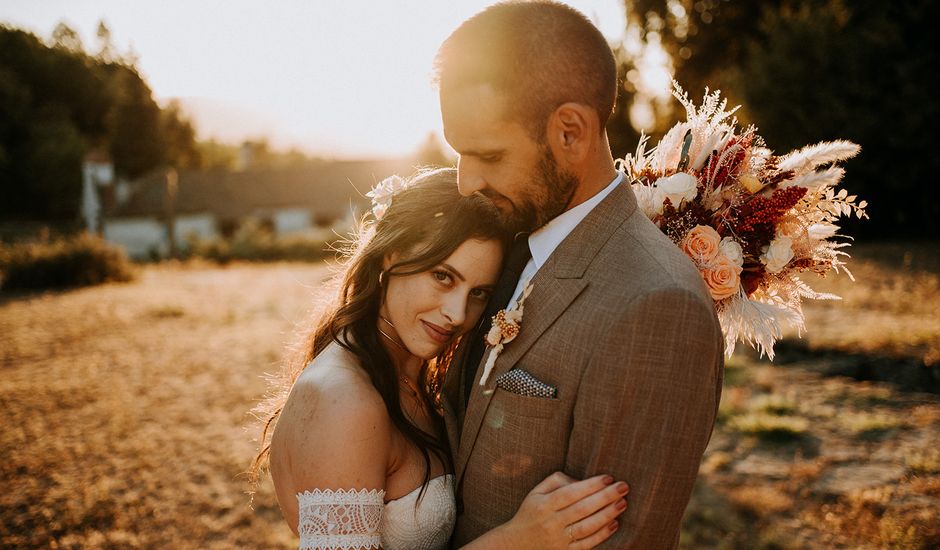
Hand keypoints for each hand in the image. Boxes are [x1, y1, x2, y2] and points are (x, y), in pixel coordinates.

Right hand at [502, 471, 628, 548]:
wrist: (517, 543)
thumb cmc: (532, 512)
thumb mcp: (537, 492)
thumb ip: (557, 480)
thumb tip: (582, 481)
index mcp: (543, 504)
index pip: (570, 493)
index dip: (590, 485)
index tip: (608, 477)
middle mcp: (551, 522)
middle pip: (582, 509)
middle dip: (605, 497)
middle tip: (623, 487)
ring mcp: (558, 539)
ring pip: (587, 527)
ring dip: (607, 514)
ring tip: (622, 503)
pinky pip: (587, 544)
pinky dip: (602, 534)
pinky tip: (614, 523)